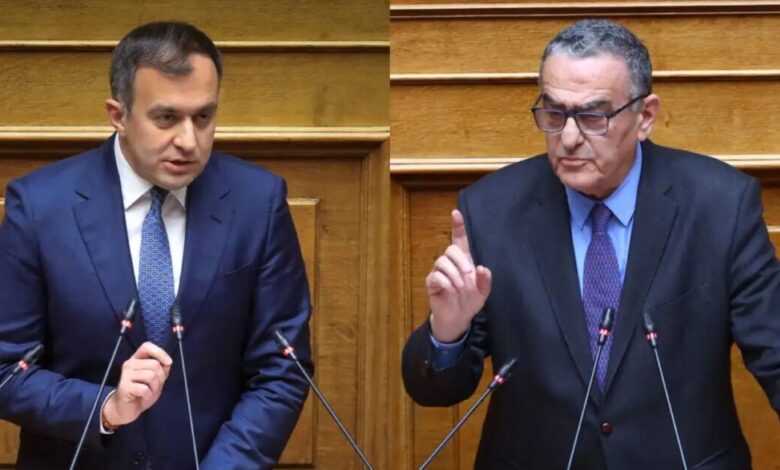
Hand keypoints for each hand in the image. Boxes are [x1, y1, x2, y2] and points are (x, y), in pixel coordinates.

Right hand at [102, 342, 171, 428]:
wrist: (126, 409)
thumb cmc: (142, 391)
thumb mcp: (156, 378)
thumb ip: (162, 368)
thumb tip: (168, 362)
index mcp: (137, 359)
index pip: (146, 346)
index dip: (160, 352)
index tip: (168, 363)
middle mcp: (129, 364)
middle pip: (154, 364)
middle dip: (161, 377)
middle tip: (155, 386)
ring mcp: (125, 375)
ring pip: (151, 376)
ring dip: (155, 387)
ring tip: (149, 392)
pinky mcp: (124, 387)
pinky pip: (144, 389)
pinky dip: (148, 395)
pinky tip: (143, 397)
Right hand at [426, 209, 491, 342]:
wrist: (458, 318)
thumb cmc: (470, 300)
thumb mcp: (483, 292)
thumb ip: (485, 281)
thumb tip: (482, 268)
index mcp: (464, 261)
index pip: (460, 239)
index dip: (458, 226)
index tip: (456, 213)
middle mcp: (450, 263)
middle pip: (451, 249)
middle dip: (461, 260)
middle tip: (468, 274)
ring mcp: (439, 272)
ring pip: (442, 262)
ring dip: (454, 274)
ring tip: (460, 287)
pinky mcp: (432, 282)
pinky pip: (436, 276)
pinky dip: (445, 282)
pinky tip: (451, 290)